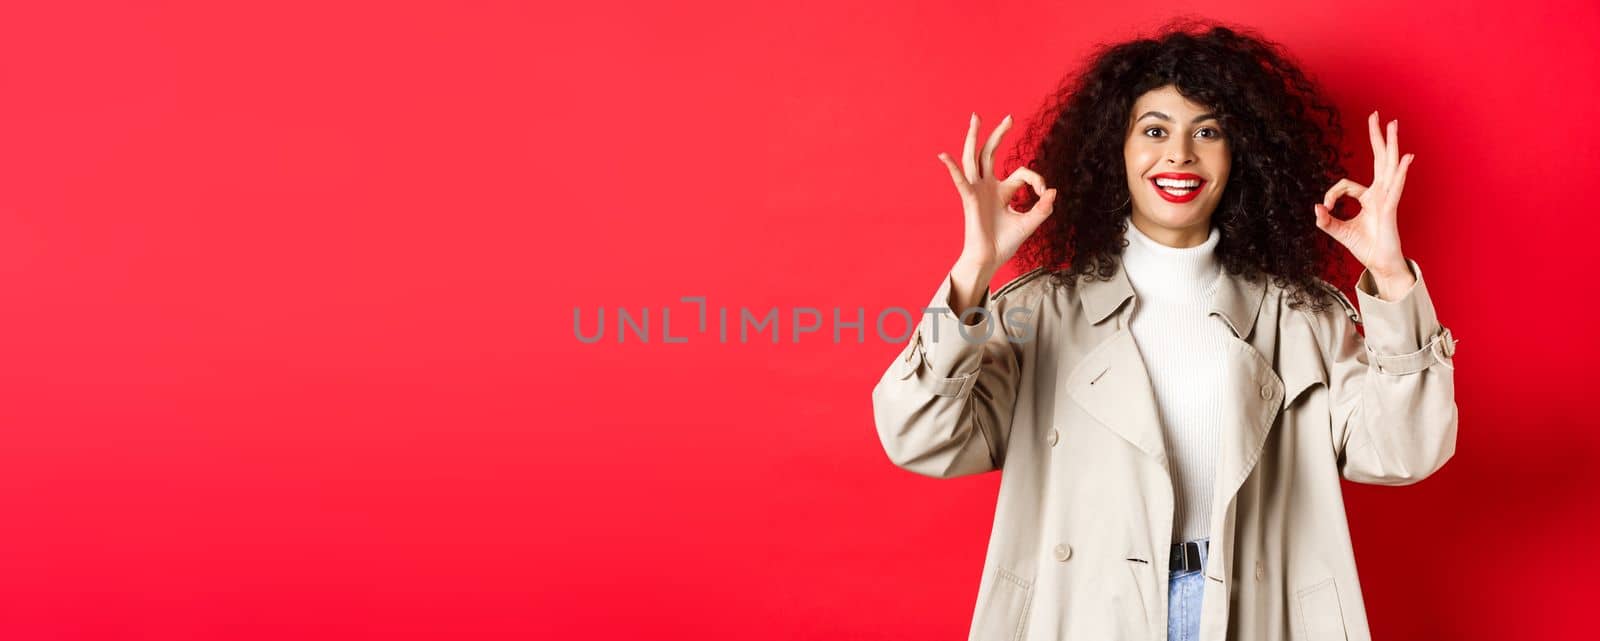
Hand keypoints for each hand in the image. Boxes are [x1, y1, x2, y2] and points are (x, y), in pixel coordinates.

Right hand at [937, 113, 1055, 270]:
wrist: (990, 259)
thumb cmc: (1005, 243)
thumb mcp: (1030, 222)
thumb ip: (1042, 208)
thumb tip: (1053, 191)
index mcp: (1001, 190)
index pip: (1021, 172)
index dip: (1036, 179)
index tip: (1045, 193)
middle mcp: (987, 186)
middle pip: (989, 153)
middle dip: (998, 134)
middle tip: (1009, 117)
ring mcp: (977, 191)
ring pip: (973, 158)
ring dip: (974, 137)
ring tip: (975, 118)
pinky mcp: (969, 199)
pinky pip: (960, 181)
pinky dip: (952, 168)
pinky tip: (943, 156)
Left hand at [1313, 111, 1415, 288]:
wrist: (1380, 264)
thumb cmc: (1365, 247)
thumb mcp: (1339, 232)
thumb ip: (1326, 221)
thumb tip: (1315, 209)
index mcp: (1369, 197)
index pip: (1346, 184)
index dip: (1331, 194)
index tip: (1324, 207)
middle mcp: (1380, 193)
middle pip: (1379, 159)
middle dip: (1377, 137)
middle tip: (1378, 115)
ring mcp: (1387, 198)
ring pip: (1389, 166)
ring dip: (1390, 145)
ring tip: (1393, 125)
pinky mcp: (1390, 209)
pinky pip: (1394, 187)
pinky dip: (1399, 172)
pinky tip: (1405, 157)